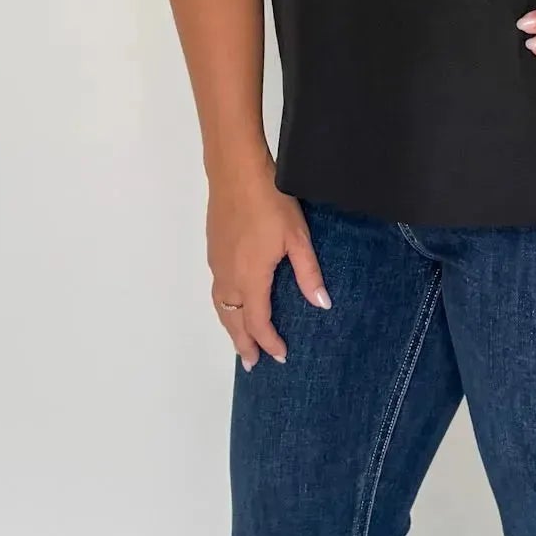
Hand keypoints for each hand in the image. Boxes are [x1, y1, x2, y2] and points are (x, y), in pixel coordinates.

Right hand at [206, 156, 331, 371]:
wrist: (236, 172)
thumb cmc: (271, 202)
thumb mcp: (297, 237)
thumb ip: (308, 273)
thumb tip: (322, 304)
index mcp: (251, 278)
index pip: (259, 322)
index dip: (269, 342)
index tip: (280, 356)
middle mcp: (228, 277)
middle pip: (233, 321)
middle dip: (243, 344)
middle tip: (251, 363)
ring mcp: (217, 263)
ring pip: (221, 306)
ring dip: (230, 327)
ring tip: (239, 341)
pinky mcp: (213, 250)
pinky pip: (216, 290)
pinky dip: (224, 307)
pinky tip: (232, 303)